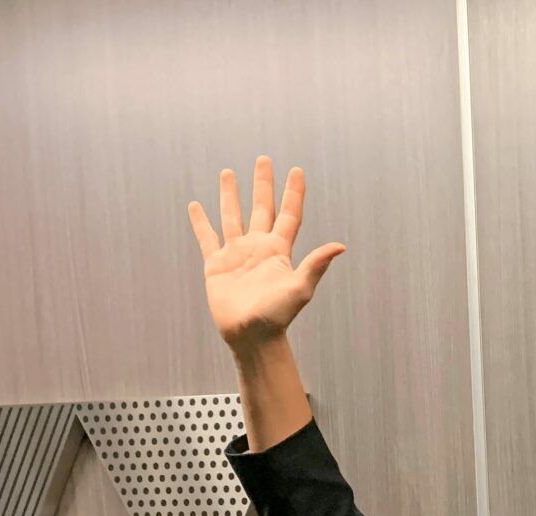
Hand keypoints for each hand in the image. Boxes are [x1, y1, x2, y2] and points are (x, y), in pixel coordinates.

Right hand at [187, 156, 344, 352]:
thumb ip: (316, 265)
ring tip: (228, 172)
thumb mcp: (300, 288)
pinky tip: (196, 206)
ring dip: (230, 195)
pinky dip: (200, 222)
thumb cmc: (278, 316)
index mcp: (279, 250)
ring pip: (233, 216)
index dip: (293, 192)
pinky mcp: (217, 265)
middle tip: (264, 159)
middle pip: (262, 207)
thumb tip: (340, 246)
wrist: (251, 336)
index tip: (296, 170)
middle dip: (263, 184)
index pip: (289, 214)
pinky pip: (207, 237)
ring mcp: (237, 254)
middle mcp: (259, 247)